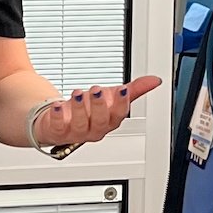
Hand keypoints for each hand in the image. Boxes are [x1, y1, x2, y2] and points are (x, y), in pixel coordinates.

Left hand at [31, 76, 161, 150]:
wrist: (60, 119)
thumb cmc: (88, 110)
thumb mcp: (112, 97)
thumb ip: (134, 90)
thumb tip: (155, 80)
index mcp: (109, 122)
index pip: (118, 115)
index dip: (121, 103)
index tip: (122, 89)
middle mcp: (94, 129)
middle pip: (100, 121)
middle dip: (99, 105)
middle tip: (97, 89)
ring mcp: (75, 132)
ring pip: (80, 124)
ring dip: (79, 108)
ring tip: (77, 92)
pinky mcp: (57, 131)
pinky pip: (57, 127)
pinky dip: (57, 116)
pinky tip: (56, 104)